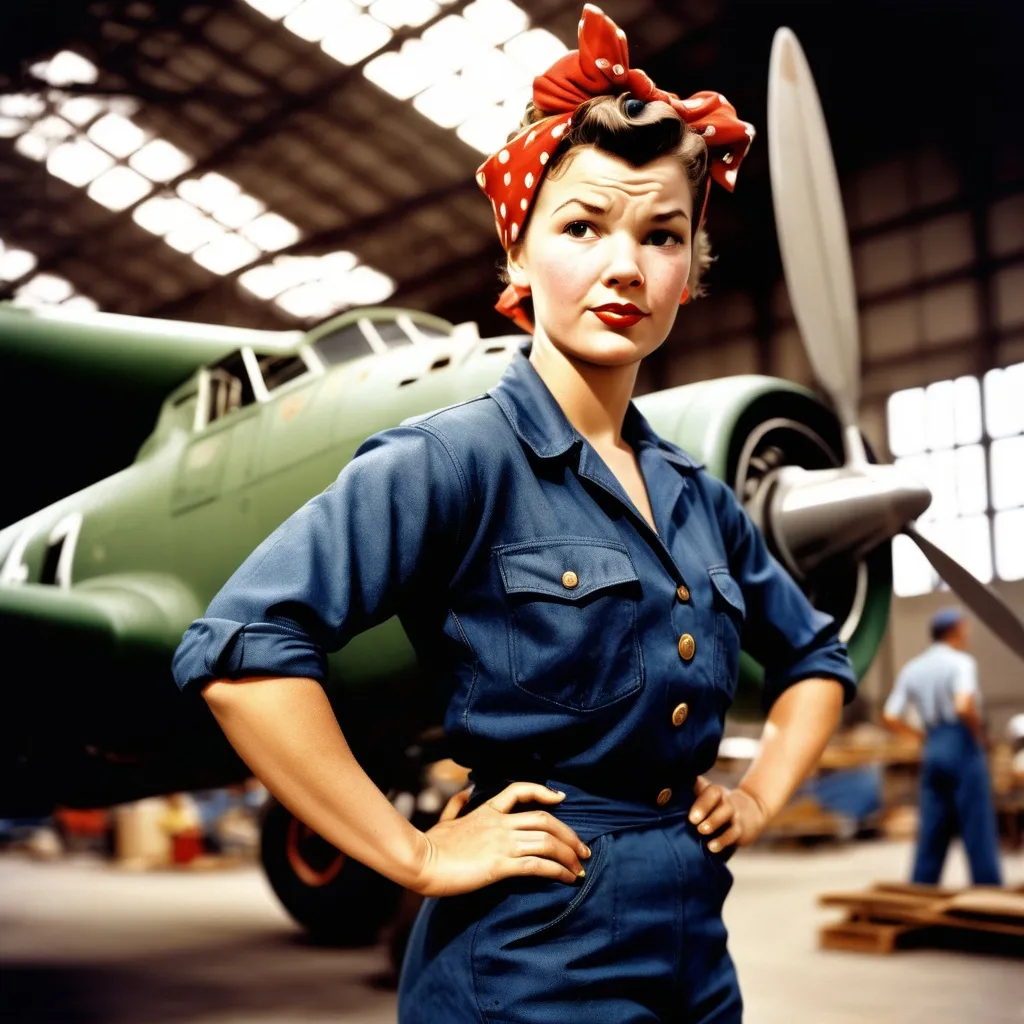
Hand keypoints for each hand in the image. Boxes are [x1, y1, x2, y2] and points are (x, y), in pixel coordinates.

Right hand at [409, 782, 591, 896]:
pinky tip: (567, 879)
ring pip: (546, 841)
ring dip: (569, 854)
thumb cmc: (430, 843)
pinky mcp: (500, 864)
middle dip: (569, 834)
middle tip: (583, 850)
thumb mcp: (445, 819)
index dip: (544, 792)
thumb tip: (464, 791)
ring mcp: (501, 842)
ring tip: (580, 868)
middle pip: (545, 819)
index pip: (520, 790)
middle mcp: (499, 823)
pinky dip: (558, 870)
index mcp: (487, 810)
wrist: (420, 861)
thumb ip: (457, 804)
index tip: (561, 798)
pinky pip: (537, 864)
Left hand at [689, 776, 769, 854]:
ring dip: (714, 823)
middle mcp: (725, 800)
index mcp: (713, 791)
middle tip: (693, 821)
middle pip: (720, 800)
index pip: (710, 790)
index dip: (701, 801)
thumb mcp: (701, 796)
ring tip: (702, 831)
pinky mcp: (739, 829)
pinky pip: (734, 834)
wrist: (746, 813)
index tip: (691, 815)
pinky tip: (712, 847)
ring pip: (728, 814)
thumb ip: (685, 793)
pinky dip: (723, 841)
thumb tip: (661, 793)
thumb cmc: (711, 805)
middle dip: (706, 809)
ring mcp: (733, 814)